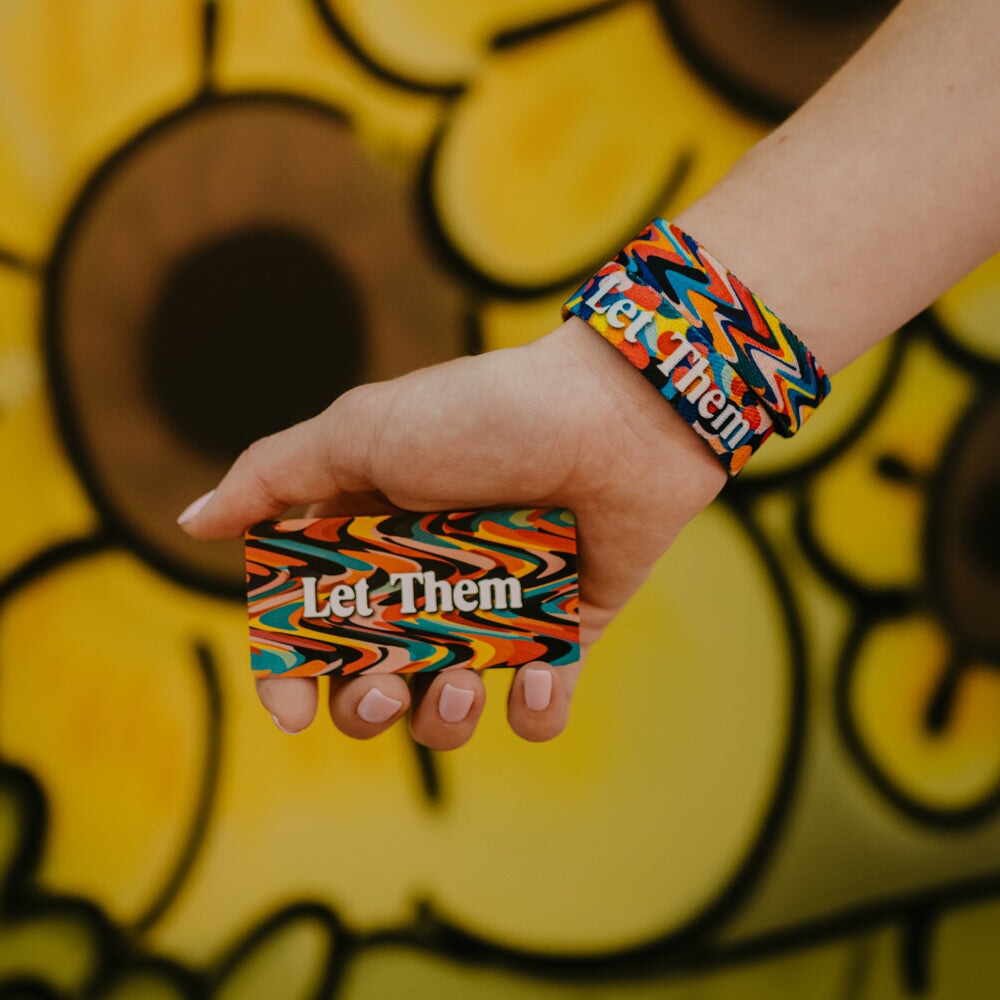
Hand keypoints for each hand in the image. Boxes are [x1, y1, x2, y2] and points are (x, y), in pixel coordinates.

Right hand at [178, 317, 725, 747]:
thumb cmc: (485, 418)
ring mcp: (493, 615)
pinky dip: (534, 709)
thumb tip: (192, 519)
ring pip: (447, 710)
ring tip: (465, 684)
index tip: (288, 708)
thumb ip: (275, 478)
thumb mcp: (364, 434)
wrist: (615, 416)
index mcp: (369, 544)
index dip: (289, 675)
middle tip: (385, 689)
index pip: (310, 627)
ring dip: (444, 720)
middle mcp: (425, 586)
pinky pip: (537, 708)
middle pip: (370, 683)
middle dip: (366, 707)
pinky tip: (540, 675)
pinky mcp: (559, 635)